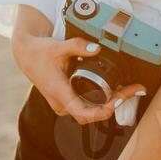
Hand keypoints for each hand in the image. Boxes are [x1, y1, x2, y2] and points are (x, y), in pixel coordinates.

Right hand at [11, 24, 143, 125]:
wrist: (27, 55)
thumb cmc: (40, 53)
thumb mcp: (58, 46)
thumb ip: (77, 45)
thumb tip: (97, 48)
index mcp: (59, 93)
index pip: (83, 114)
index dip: (103, 112)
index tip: (118, 99)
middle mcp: (62, 103)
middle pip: (93, 113)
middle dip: (115, 103)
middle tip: (133, 89)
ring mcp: (65, 104)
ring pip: (91, 111)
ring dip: (111, 102)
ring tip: (129, 88)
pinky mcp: (68, 100)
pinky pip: (88, 106)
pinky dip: (102, 99)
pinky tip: (115, 89)